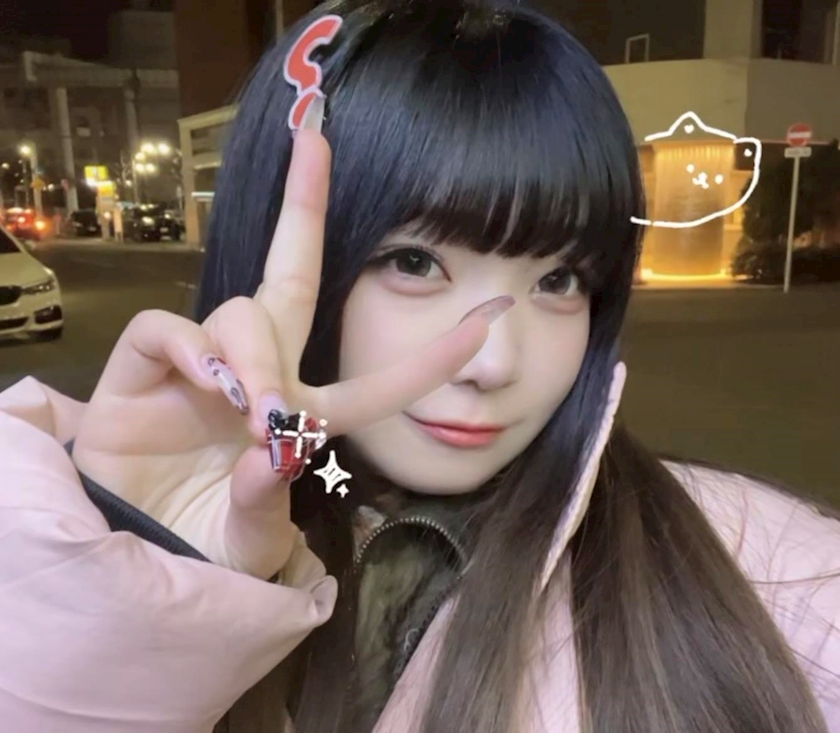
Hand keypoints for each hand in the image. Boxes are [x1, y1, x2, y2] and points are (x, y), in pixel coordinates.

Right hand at [71, 130, 506, 578]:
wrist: (135, 548)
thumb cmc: (204, 538)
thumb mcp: (250, 539)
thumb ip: (265, 505)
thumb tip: (275, 449)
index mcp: (303, 413)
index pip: (376, 380)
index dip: (432, 356)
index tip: (492, 315)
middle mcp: (259, 372)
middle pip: (290, 276)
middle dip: (305, 204)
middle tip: (315, 137)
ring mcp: (203, 363)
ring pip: (242, 313)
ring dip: (256, 355)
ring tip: (255, 408)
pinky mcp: (147, 363)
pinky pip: (170, 330)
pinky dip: (190, 349)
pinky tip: (207, 381)